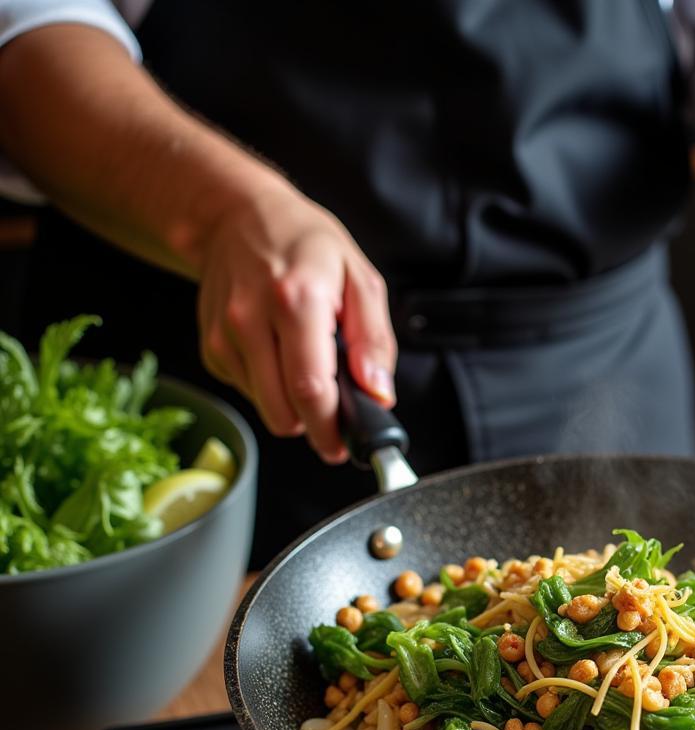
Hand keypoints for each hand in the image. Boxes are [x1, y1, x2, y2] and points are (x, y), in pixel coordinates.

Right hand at [197, 184, 396, 461]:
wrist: (237, 215)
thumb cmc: (305, 244)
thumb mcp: (360, 278)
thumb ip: (374, 340)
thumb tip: (379, 393)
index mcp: (296, 300)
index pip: (310, 388)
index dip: (331, 428)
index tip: (346, 445)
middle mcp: (251, 319)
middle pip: (283, 411)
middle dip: (315, 426)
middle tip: (336, 415)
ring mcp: (224, 336)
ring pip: (266, 409)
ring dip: (293, 405)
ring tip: (307, 366)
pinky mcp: (211, 348)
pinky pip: (249, 393)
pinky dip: (271, 388)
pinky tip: (279, 353)